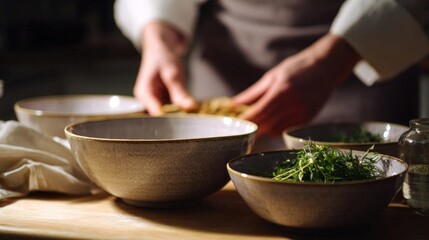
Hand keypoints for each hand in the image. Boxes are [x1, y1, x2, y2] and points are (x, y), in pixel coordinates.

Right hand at [134, 22, 196, 114]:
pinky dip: (181, 107)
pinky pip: (173, 109)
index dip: (171, 118)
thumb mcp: (172, 72)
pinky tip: (189, 106)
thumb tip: (189, 107)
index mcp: (144, 93)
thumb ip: (180, 91)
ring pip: (169, 114)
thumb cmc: (162, 57)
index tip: (186, 119)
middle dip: (177, 117)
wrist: (160, 49)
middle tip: (192, 114)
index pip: (156, 113)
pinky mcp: (162, 101)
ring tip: (191, 110)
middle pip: (162, 116)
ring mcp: (155, 102)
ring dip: (180, 113)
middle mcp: (147, 100)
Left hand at [232, 33, 360, 135]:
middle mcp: (293, 105)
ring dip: (262, 128)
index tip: (233, 122)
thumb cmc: (296, 68)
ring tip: (255, 121)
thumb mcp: (272, 76)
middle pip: (265, 124)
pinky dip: (274, 127)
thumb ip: (252, 94)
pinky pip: (284, 129)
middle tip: (239, 126)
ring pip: (274, 130)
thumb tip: (233, 104)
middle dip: (250, 126)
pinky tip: (271, 119)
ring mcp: (302, 114)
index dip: (244, 120)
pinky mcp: (307, 119)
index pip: (258, 113)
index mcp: (281, 91)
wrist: (326, 67)